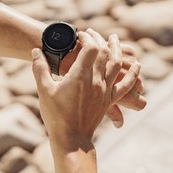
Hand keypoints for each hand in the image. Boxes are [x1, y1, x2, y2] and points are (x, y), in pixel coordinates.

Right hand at [32, 31, 140, 149]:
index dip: (87, 38)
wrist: (71, 138)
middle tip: (92, 33)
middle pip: (105, 52)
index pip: (91, 48)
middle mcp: (96, 81)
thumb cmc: (55, 115)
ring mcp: (105, 90)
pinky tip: (138, 65)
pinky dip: (134, 73)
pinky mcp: (109, 100)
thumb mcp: (44, 90)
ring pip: (117, 64)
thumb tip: (35, 50)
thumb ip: (39, 68)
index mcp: (80, 76)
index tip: (80, 34)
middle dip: (99, 39)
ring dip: (117, 49)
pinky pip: (126, 84)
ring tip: (114, 39)